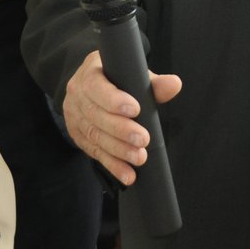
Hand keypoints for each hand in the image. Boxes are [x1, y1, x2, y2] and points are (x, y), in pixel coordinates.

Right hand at [62, 50, 182, 185]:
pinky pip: (95, 153)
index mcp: (90, 74)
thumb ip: (152, 82)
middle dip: (121, 130)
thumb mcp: (131, 74)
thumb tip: (174, 84)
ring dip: (118, 151)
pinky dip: (112, 165)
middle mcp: (78, 96)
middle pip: (96, 115)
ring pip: (95, 136)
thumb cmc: (116, 79)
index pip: (97, 87)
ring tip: (139, 157)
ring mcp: (75, 118)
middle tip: (143, 139)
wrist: (89, 87)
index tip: (135, 110)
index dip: (114, 100)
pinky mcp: (78, 137)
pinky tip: (127, 174)